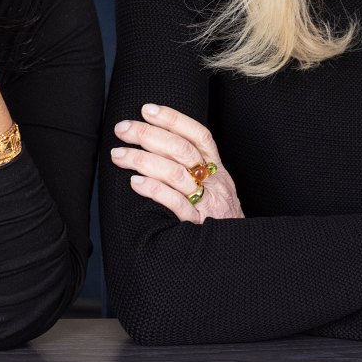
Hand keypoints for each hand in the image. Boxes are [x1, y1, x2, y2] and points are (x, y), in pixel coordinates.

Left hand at [110, 103, 242, 223]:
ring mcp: (208, 204)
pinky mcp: (198, 226)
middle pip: (182, 150)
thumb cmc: (220, 221)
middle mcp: (215, 183)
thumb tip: (156, 147)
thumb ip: (194, 171)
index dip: (174, 119)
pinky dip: (155, 191)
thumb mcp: (215, 190)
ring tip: (119, 155)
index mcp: (217, 170)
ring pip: (176, 174)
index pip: (198, 135)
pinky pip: (176, 204)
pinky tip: (135, 183)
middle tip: (122, 128)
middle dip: (149, 135)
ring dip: (144, 160)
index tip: (147, 109)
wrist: (241, 252)